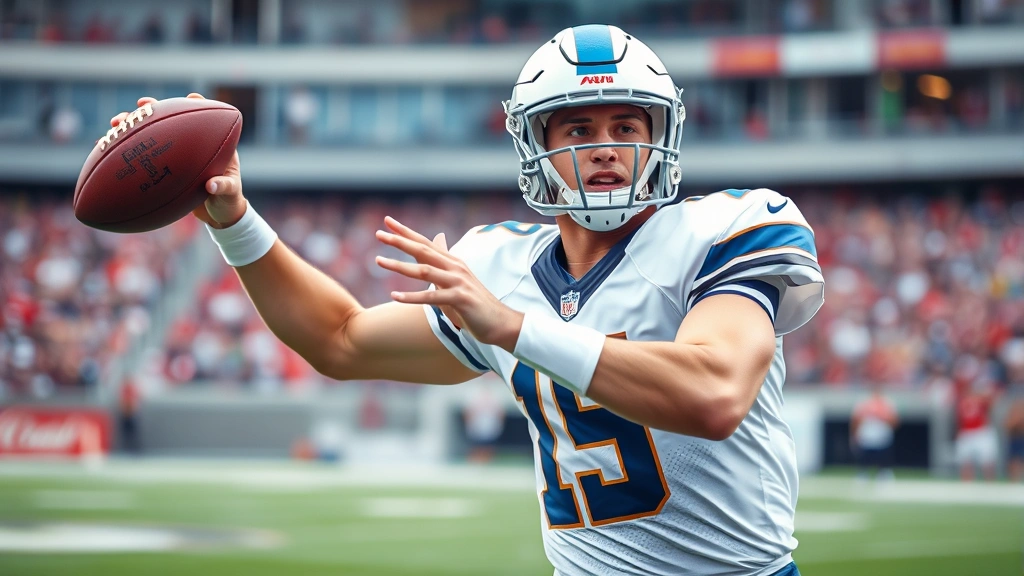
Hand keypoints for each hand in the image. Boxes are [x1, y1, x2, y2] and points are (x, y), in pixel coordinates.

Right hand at [110, 93, 245, 228]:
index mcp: (212, 146)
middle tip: (141, 105)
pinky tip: (105, 147)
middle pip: (170, 120)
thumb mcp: (230, 195)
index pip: (205, 117)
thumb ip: (224, 188)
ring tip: (116, 123)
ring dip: (132, 126)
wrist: (218, 216)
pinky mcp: (164, 168)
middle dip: (153, 109)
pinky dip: (125, 152)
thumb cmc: (229, 202)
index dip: (197, 104)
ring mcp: (175, 156)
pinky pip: (143, 157)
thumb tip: (211, 185)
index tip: (189, 98)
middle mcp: (192, 146)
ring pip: (151, 135)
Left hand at [375, 217, 523, 350]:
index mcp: (452, 262)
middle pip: (423, 250)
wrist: (500, 323)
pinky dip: (412, 297)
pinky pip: (432, 297)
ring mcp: (458, 282)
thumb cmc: (475, 303)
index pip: (425, 243)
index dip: (406, 232)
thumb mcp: (457, 277)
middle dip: (400, 241)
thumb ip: (445, 259)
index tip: (387, 221)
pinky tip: (394, 295)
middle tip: (378, 234)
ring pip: (424, 271)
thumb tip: (438, 237)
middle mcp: (455, 267)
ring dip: (399, 265)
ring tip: (378, 260)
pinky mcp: (460, 299)